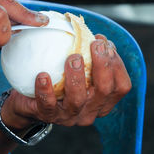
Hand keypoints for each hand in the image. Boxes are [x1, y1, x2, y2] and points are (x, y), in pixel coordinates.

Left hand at [1, 34, 130, 128]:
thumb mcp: (81, 71)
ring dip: (76, 76)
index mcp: (103, 101)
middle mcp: (90, 111)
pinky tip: (43, 75)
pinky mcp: (48, 116)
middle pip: (104, 90)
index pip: (121, 86)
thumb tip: (100, 37)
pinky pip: (48, 105)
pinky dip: (46, 90)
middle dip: (102, 65)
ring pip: (78, 99)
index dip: (117, 64)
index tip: (106, 44)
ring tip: (72, 58)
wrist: (31, 102)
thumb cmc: (62, 82)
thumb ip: (92, 57)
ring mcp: (70, 116)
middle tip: (95, 45)